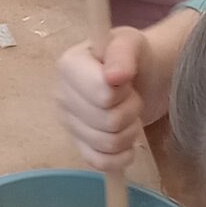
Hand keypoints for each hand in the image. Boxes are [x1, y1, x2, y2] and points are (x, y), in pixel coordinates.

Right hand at [57, 30, 150, 172]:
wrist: (144, 75)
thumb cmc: (135, 57)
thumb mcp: (132, 43)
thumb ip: (123, 53)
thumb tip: (114, 76)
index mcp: (68, 67)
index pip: (101, 96)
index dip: (123, 93)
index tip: (126, 80)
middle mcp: (61, 96)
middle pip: (107, 122)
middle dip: (130, 111)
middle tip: (131, 97)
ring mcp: (68, 124)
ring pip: (106, 144)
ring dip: (129, 132)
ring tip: (130, 115)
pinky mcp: (79, 146)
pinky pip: (100, 162)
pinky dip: (121, 156)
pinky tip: (127, 143)